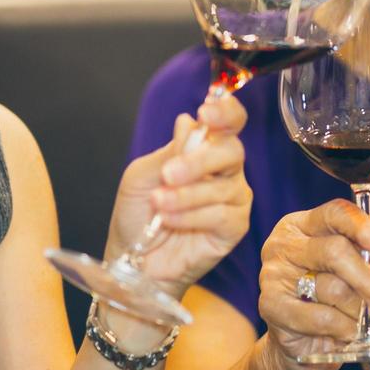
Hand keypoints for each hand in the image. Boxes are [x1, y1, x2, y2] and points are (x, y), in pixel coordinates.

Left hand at [105, 94, 251, 300]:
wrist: (133, 258)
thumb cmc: (137, 214)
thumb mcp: (142, 175)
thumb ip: (168, 152)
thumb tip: (189, 122)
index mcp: (205, 149)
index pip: (229, 122)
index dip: (225, 112)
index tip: (206, 111)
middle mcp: (225, 170)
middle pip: (232, 151)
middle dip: (200, 161)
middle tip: (169, 174)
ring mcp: (234, 199)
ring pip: (222, 187)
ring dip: (185, 196)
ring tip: (158, 205)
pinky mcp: (235, 227)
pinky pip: (221, 215)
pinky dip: (191, 216)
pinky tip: (170, 221)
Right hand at [255, 199, 369, 369]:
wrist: (302, 341)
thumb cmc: (330, 295)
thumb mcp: (354, 265)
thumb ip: (368, 243)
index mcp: (302, 224)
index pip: (335, 213)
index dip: (362, 227)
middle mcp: (283, 244)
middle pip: (335, 251)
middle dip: (367, 278)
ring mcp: (273, 274)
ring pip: (333, 288)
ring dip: (356, 309)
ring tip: (357, 318)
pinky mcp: (271, 306)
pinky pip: (321, 317)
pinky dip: (342, 327)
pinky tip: (345, 330)